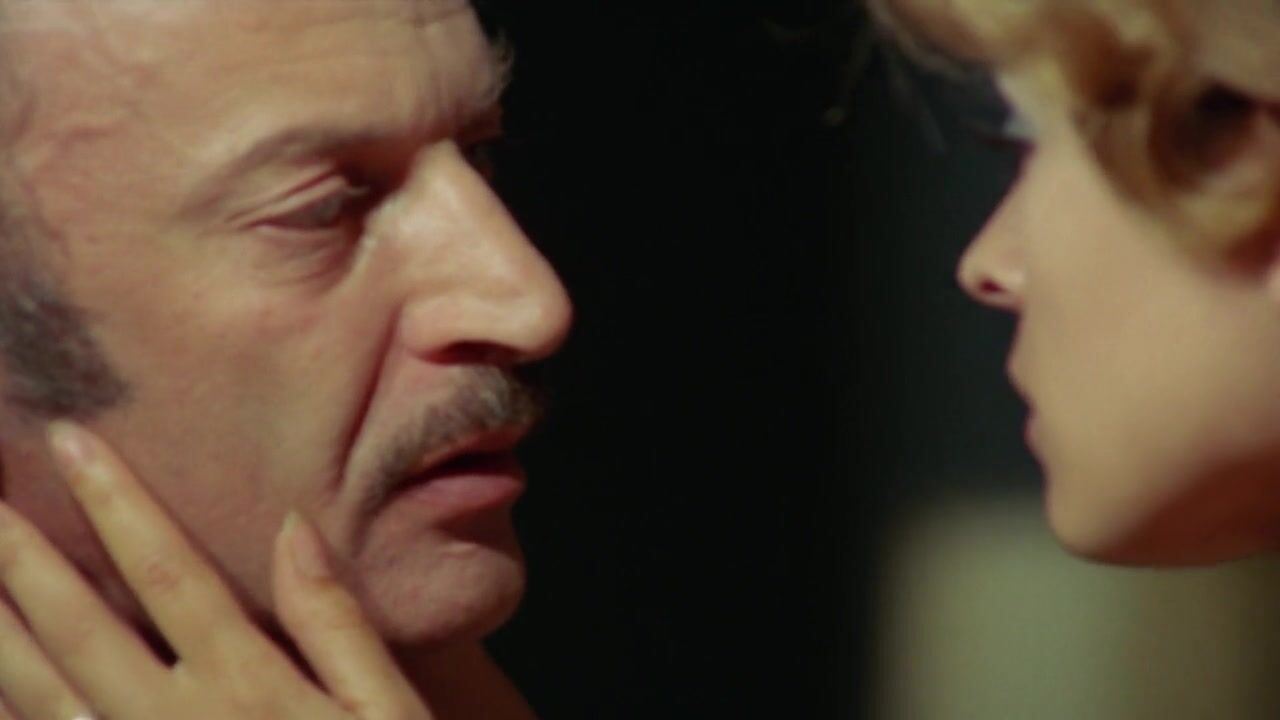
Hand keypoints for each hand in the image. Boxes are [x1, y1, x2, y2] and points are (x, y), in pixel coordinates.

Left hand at [0, 421, 435, 719]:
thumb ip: (337, 620)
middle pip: (79, 625)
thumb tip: (293, 529)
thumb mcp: (387, 712)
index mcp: (247, 685)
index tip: (72, 442)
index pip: (167, 574)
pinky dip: (10, 710)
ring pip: (38, 692)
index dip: (118, 503)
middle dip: (19, 554)